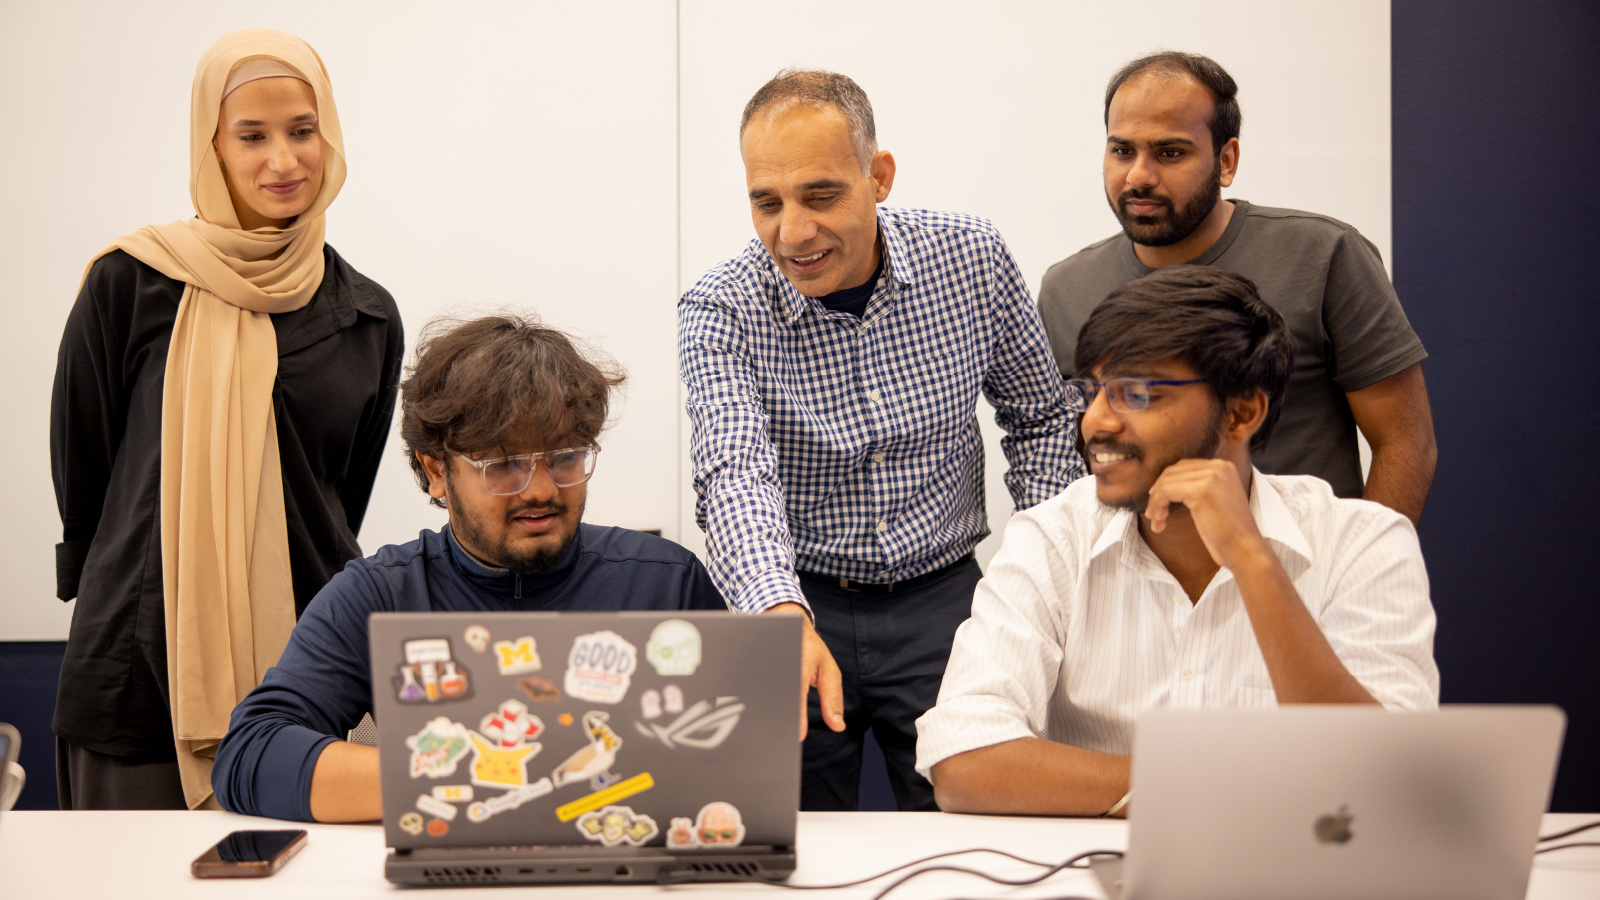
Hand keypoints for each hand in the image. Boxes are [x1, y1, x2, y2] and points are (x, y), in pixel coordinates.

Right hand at [765, 602, 843, 738]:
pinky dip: (757, 704)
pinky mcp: (751, 667)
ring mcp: (762, 665)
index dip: (797, 716)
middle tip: (783, 737)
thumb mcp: (828, 669)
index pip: (798, 693)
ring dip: (766, 713)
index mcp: (800, 663)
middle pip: (776, 696)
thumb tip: (838, 725)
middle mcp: (778, 663)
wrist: (783, 619)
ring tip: (770, 730)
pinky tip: (761, 715)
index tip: (798, 735)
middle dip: (779, 718)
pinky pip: (753, 689)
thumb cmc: (809, 647)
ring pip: (761, 694)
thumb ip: (832, 697)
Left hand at [1143, 459, 1268, 570]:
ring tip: (1157, 521)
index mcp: (1224, 467)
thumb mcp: (1215, 501)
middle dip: (1158, 492)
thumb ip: (1199, 487)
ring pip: (1166, 482)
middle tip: (1154, 514)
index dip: (1166, 484)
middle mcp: (1219, 466)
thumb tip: (1165, 484)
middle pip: (1173, 471)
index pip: (1184, 467)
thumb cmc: (1229, 533)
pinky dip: (1157, 505)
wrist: (1245, 550)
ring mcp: (1211, 476)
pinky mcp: (1201, 490)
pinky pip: (1165, 491)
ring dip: (1156, 502)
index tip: (1159, 503)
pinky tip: (1160, 521)